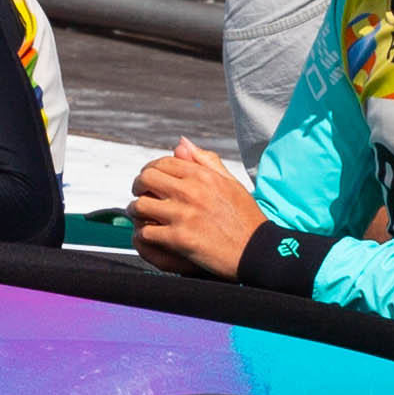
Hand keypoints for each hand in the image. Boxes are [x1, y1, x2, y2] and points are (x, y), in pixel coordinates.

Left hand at [128, 142, 267, 277]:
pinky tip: (149, 235)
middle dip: (138, 187)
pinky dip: (143, 234)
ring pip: (140, 205)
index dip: (150, 170)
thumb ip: (205, 160)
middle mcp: (191, 191)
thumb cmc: (245, 218)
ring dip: (136, 211)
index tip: (150, 181)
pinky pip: (146, 232)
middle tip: (140, 195)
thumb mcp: (230, 182)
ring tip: (140, 216)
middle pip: (145, 179)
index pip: (163, 163)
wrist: (257, 251)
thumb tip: (180, 142)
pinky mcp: (179, 238)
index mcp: (203, 175)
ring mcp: (183, 215)